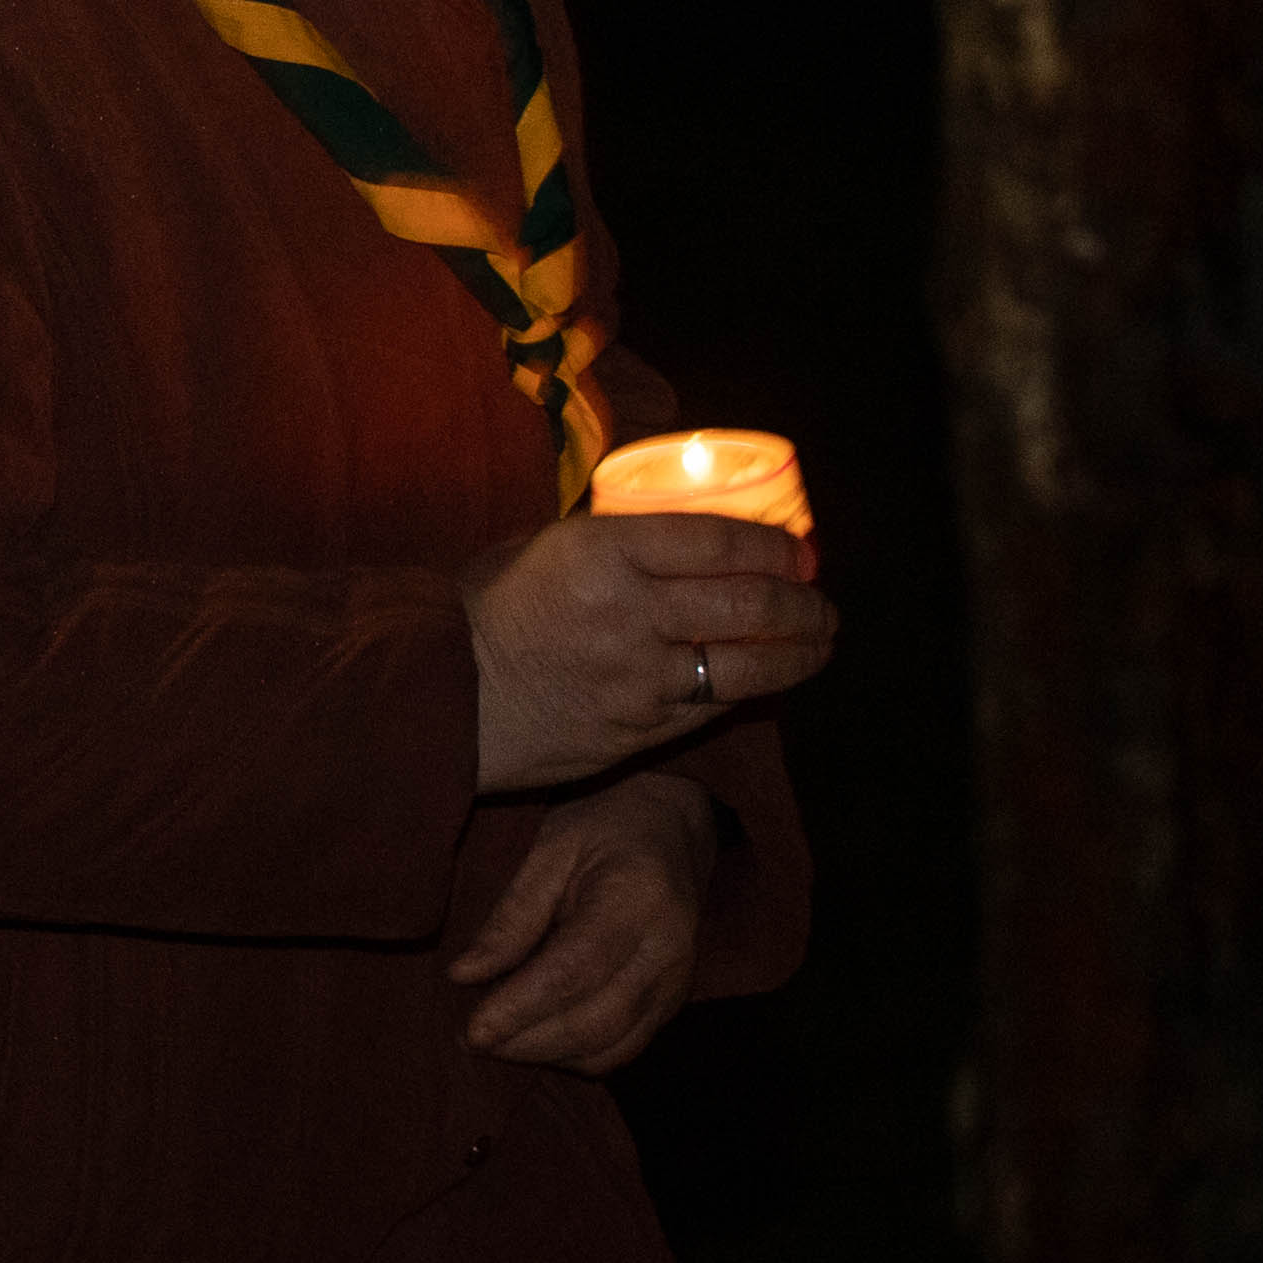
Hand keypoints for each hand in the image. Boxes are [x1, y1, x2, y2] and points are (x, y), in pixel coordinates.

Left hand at [450, 771, 717, 1072]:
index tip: (473, 1030)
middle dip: (527, 1042)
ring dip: (546, 1056)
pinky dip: (574, 1056)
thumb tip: (464, 975)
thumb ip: (511, 914)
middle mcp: (666, 951)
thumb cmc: (604, 827)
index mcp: (638, 899)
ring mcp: (676, 984)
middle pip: (594, 1022)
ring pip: (610, 1049)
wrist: (672, 829)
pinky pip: (623, 1050)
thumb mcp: (550, 849)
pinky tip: (534, 1039)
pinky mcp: (672, 1004)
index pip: (575, 971)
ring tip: (494, 1041)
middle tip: (470, 1040)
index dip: (520, 1007)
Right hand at [463, 510, 834, 792]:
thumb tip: (673, 532)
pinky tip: (765, 683)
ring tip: (819, 644)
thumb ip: (606, 540)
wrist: (440, 698)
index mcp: (602, 552)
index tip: (801, 551)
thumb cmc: (480, 612)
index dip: (776, 545)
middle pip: (750, 604)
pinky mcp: (639, 730)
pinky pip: (714, 709)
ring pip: (748, 666)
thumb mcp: (537, 548)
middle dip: (805, 604)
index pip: (719, 540)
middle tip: (822, 602)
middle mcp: (631, 613)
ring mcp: (639, 678)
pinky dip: (749, 692)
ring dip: (799, 655)